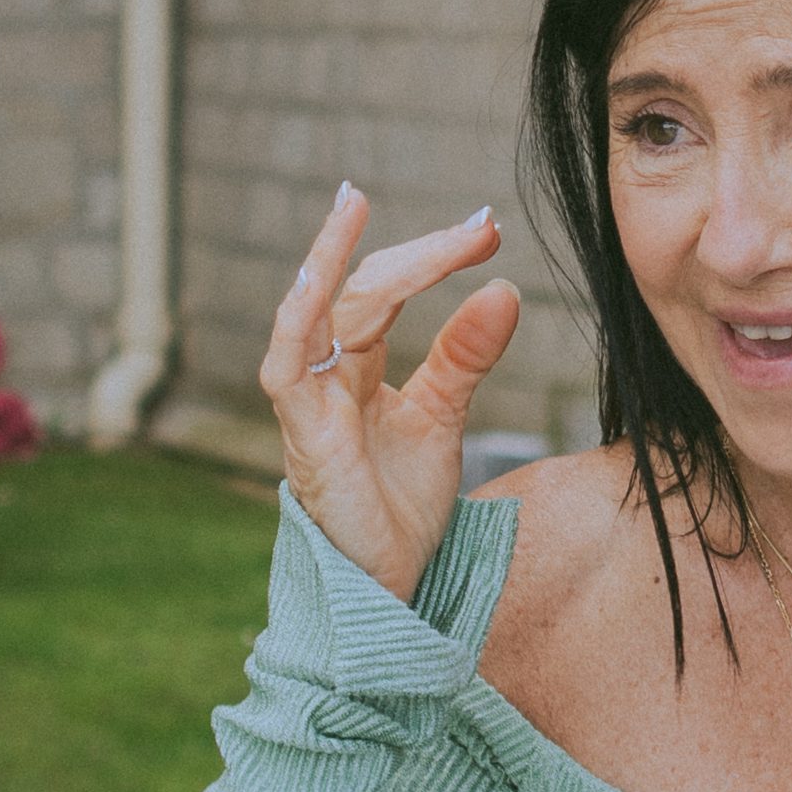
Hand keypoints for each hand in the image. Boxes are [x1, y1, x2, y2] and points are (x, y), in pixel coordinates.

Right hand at [259, 180, 519, 599]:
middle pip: (360, 294)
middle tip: (477, 230)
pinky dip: (297, 323)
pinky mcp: (304, 439)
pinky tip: (318, 282)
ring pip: (310, 315)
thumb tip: (505, 289)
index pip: (387, 293)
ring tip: (352, 205)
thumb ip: (466, 356)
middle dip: (416, 257)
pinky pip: (285, 369)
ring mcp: (308, 404)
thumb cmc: (401, 505)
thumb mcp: (444, 417)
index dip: (432, 258)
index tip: (490, 232)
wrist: (389, 585)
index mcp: (355, 368)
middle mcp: (325, 376)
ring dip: (329, 257)